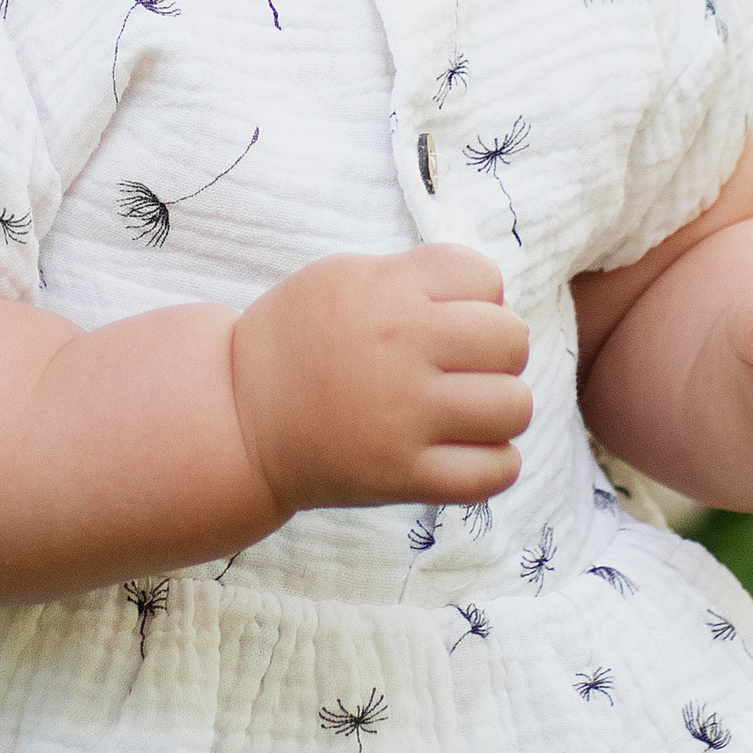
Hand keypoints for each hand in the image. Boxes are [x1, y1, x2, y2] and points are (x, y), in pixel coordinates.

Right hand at [231, 246, 530, 520]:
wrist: (238, 416)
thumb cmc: (298, 339)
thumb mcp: (345, 277)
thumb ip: (415, 278)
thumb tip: (494, 300)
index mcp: (386, 292)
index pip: (483, 276)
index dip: (479, 295)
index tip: (450, 315)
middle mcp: (400, 350)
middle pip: (511, 339)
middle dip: (499, 349)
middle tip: (466, 364)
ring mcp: (403, 418)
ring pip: (514, 406)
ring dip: (502, 406)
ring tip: (469, 408)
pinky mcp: (402, 476)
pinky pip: (495, 471)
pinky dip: (495, 461)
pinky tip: (468, 448)